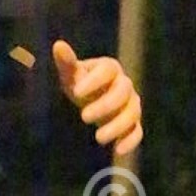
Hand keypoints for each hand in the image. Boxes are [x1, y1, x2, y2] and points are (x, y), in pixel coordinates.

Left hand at [51, 40, 142, 158]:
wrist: (90, 101)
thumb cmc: (80, 84)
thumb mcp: (70, 74)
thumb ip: (67, 62)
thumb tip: (58, 45)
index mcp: (110, 68)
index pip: (108, 70)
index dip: (94, 80)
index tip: (76, 92)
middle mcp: (125, 84)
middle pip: (123, 91)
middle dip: (106, 105)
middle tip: (84, 117)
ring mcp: (131, 104)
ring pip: (132, 112)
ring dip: (117, 126)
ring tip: (98, 138)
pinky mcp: (133, 123)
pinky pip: (137, 131)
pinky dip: (131, 140)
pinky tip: (117, 150)